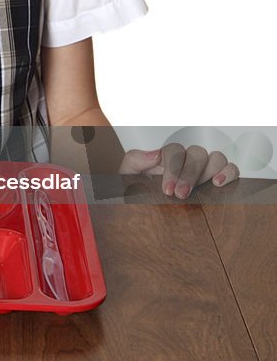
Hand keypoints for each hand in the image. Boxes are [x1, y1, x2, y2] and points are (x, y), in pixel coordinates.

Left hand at [119, 143, 239, 198]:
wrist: (143, 209)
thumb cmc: (138, 190)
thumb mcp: (129, 175)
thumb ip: (135, 160)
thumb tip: (155, 155)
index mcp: (167, 157)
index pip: (174, 151)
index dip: (173, 168)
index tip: (167, 190)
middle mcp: (187, 159)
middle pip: (196, 153)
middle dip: (190, 174)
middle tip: (181, 195)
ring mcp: (204, 168)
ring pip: (216, 158)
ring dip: (210, 171)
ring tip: (205, 188)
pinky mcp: (218, 180)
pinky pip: (231, 169)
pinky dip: (230, 173)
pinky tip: (220, 184)